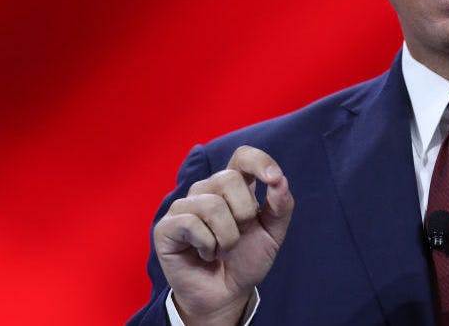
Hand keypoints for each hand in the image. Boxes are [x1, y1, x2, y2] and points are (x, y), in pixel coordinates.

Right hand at [153, 146, 293, 324]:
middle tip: (239, 235)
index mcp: (234, 186)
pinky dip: (208, 246)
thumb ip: (281, 206)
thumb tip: (280, 181)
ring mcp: (184, 206)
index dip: (259, 161)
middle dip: (244, 214)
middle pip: (229, 179)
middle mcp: (207, 190)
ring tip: (222, 249)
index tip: (274, 179)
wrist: (227, 293)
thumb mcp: (273, 233)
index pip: (243, 156)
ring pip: (212, 205)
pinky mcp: (167, 226)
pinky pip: (192, 224)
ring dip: (227, 237)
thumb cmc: (247, 259)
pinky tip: (205, 253)